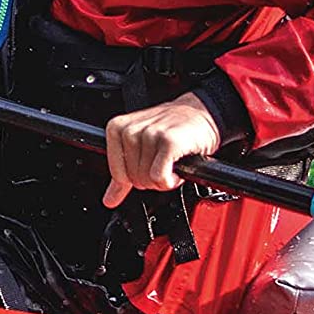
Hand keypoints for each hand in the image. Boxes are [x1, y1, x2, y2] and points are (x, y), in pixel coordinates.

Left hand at [101, 93, 220, 208]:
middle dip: (151, 179)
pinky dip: (171, 181)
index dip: (136, 179)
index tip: (148, 167)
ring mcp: (151, 134)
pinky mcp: (169, 141)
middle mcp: (131, 129)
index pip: (118, 173)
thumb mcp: (142, 147)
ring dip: (164, 179)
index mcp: (118, 128)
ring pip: (147, 179)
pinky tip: (178, 169)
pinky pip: (159, 178)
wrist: (203, 114)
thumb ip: (122, 175)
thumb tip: (110, 199)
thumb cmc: (173, 129)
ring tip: (172, 162)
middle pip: (133, 179)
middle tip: (164, 164)